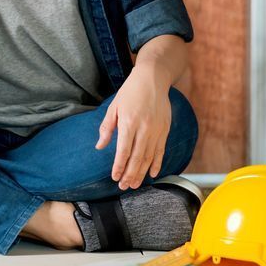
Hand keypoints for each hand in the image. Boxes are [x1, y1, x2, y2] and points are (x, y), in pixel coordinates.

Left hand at [95, 64, 172, 190]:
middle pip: (137, 157)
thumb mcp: (113, 107)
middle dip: (130, 174)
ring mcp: (157, 130)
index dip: (119, 166)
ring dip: (142, 173)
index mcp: (128, 122)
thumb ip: (106, 128)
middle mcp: (144, 128)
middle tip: (123, 186)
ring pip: (149, 157)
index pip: (123, 150)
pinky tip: (153, 174)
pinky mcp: (165, 130)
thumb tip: (100, 146)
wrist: (153, 79)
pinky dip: (157, 164)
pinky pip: (161, 151)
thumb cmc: (130, 92)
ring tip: (134, 184)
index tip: (114, 177)